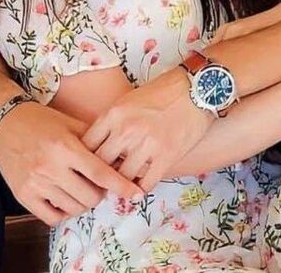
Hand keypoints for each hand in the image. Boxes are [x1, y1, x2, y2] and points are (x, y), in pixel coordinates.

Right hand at [0, 100, 140, 225]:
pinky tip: (64, 199)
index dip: (119, 185)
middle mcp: (51, 167)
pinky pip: (51, 217)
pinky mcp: (23, 196)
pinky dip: (63, 212)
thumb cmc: (42, 121)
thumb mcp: (70, 123)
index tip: (134, 193)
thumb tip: (120, 153)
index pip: (99, 172)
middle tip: (97, 185)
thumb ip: (95, 138)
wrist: (5, 123)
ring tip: (80, 189)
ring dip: (82, 203)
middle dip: (99, 193)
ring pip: (72, 208)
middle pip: (89, 196)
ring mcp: (36, 183)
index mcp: (65, 147)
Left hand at [82, 68, 213, 192]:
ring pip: (122, 178)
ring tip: (118, 190)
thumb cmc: (163, 91)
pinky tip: (138, 190)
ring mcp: (146, 144)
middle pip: (100, 165)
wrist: (196, 88)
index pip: (87, 145)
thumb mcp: (129, 100)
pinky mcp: (166, 156)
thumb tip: (99, 146)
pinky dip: (140, 190)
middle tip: (98, 185)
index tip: (85, 168)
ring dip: (120, 186)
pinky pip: (145, 183)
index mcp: (114, 113)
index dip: (84, 160)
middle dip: (98, 176)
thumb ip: (113, 121)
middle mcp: (126, 130)